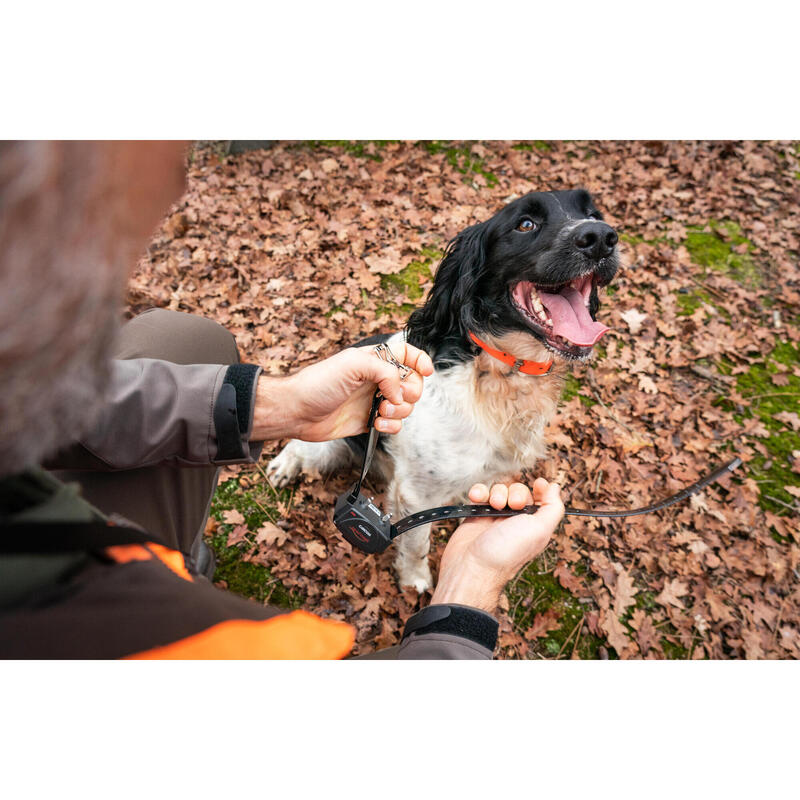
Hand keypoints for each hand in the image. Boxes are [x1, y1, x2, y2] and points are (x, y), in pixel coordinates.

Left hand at [251, 342, 433, 441]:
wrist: (298, 412)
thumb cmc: (318, 383)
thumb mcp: (353, 365)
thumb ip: (385, 371)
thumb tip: (399, 391)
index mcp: (373, 360)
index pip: (406, 354)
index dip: (420, 360)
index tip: (426, 371)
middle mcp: (377, 379)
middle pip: (412, 383)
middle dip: (410, 391)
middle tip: (391, 397)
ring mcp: (374, 401)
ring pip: (406, 406)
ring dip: (399, 411)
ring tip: (379, 412)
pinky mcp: (370, 421)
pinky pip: (394, 424)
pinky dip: (391, 425)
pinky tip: (376, 424)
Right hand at [431, 479, 563, 613]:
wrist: (472, 567)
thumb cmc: (506, 553)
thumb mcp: (539, 530)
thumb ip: (552, 508)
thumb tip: (555, 486)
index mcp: (534, 525)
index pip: (541, 500)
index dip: (541, 489)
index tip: (538, 484)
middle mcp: (516, 521)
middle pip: (519, 491)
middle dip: (516, 493)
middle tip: (513, 506)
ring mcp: (495, 518)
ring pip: (499, 490)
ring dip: (497, 492)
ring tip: (494, 506)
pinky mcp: (477, 515)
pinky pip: (480, 494)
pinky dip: (479, 492)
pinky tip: (476, 497)